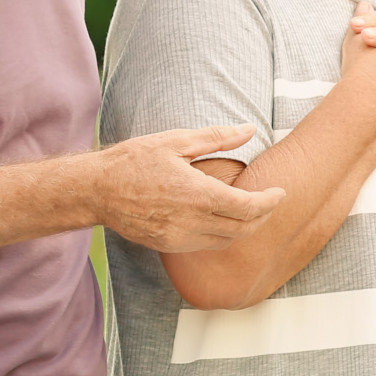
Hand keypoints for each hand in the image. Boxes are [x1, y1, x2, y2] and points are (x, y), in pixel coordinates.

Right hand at [96, 125, 288, 253]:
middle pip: (244, 228)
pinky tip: (222, 220)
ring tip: (251, 210)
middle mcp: (191, 221)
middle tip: (271, 201)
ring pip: (226, 240)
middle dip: (263, 216)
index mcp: (198, 194)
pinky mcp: (167, 245)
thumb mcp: (176, 141)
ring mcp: (179, 237)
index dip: (270, 202)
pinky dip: (222, 235)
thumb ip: (217, 138)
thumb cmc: (134, 161)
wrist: (94, 190)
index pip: (249, 207)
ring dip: (244, 228)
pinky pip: (205, 246)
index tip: (280, 192)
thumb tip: (249, 129)